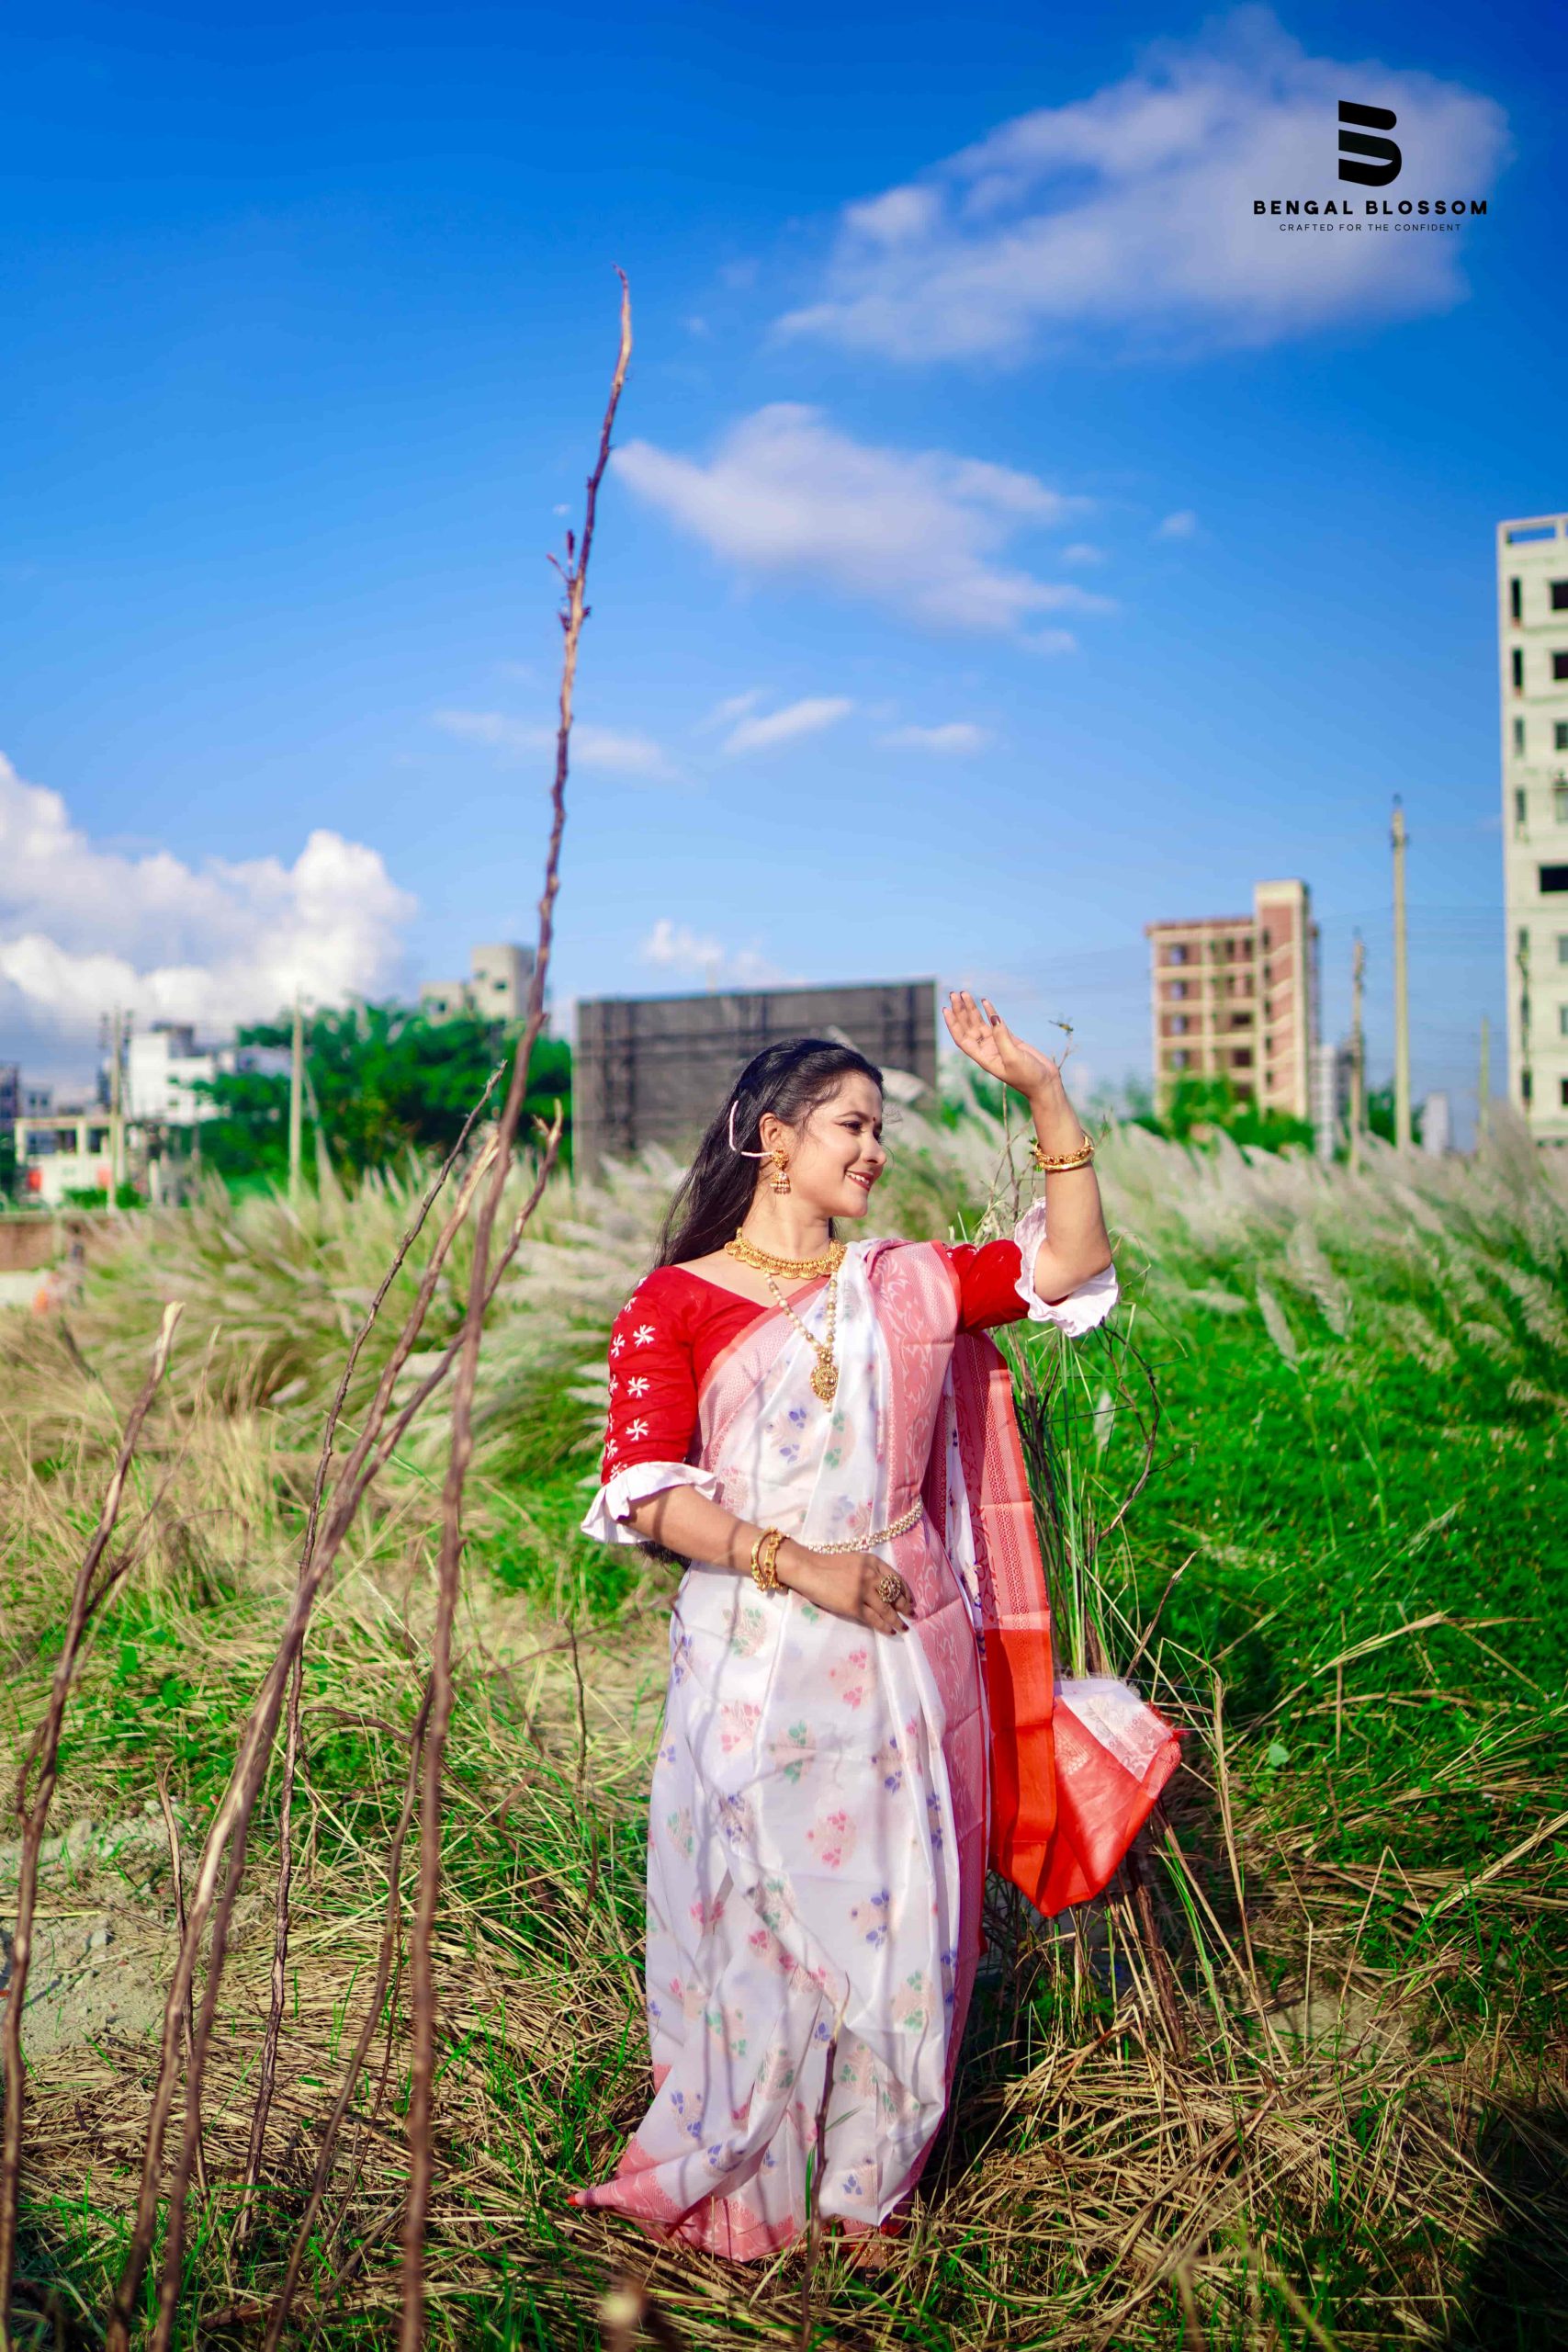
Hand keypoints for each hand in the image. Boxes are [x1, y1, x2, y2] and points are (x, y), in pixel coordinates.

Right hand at [778, 1544, 911, 1636]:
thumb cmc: (827, 1565)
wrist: (808, 1569)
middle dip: (904, 1606)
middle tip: (911, 1614)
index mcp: (872, 1561)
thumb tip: (884, 1588)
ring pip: (887, 1609)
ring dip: (897, 1620)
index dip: (905, 1591)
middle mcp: (871, 1575)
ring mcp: (863, 1591)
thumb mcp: (854, 1560)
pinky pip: (873, 1619)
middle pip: (894, 1594)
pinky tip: (889, 1630)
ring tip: (903, 1628)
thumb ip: (870, 1570)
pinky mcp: (853, 1606)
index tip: (910, 1599)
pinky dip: (884, 1626)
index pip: (896, 1578)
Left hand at [943, 991, 1060, 1098]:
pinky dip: (990, 1012)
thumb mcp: (1013, 1058)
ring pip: (980, 1024)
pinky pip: (996, 1023)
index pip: (962, 1039)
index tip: (946, 1009)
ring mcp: (998, 1044)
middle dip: (960, 1011)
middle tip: (954, 994)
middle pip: (968, 1028)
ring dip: (971, 1009)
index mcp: (983, 1058)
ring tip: (965, 994)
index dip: (953, 1024)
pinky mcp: (1009, 1040)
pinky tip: (984, 1001)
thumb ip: (1002, 1038)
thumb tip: (994, 1018)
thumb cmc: (1028, 1076)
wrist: (1045, 1083)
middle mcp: (987, 1050)